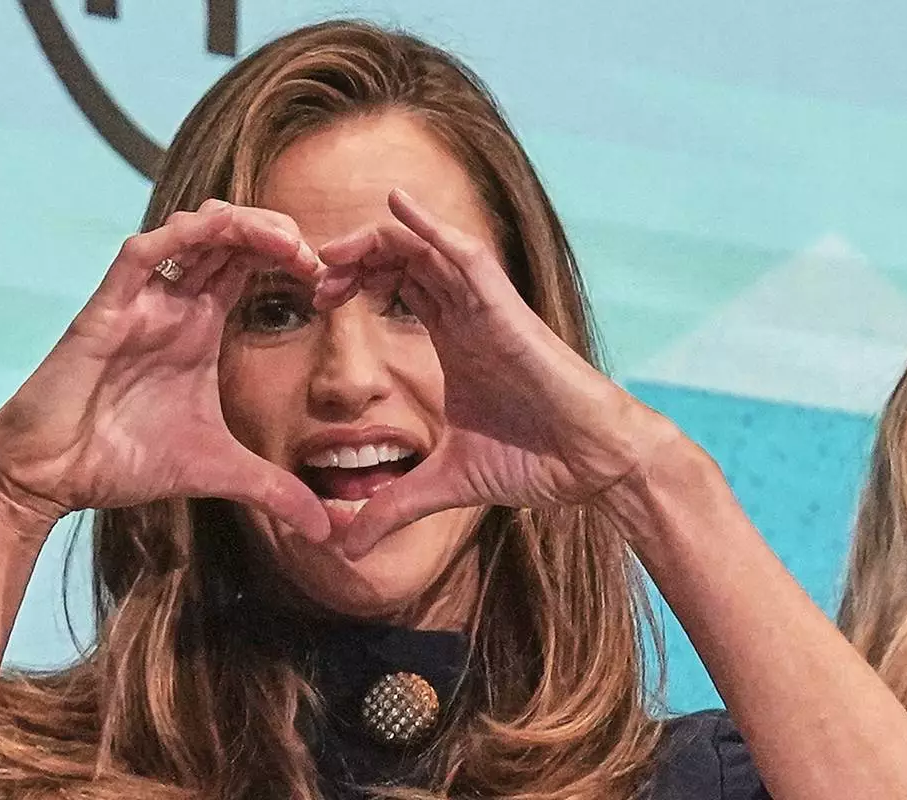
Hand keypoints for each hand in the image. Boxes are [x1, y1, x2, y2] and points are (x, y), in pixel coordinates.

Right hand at [0, 200, 330, 540]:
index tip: (334, 285)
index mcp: (199, 326)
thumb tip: (326, 532)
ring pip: (195, 229)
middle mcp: (174, 303)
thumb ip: (274, 492)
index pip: (251, 266)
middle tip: (321, 258)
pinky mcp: (107, 306)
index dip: (293, 261)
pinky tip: (226, 234)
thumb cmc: (120, 461)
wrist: (49, 476)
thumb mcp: (218, 472)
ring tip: (288, 247)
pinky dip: (186, 235)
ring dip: (244, 224)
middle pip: (232, 236)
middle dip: (280, 234)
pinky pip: (145, 251)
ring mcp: (141, 299)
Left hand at [316, 189, 665, 556]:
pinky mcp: (508, 311)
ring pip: (427, 248)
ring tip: (332, 251)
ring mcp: (488, 308)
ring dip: (377, 242)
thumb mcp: (443, 485)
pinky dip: (433, 227)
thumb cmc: (533, 462)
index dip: (352, 283)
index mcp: (453, 340)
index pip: (395, 288)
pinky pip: (467, 256)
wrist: (594, 466)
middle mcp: (467, 315)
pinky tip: (397, 204)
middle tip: (312, 279)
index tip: (314, 299)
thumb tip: (344, 547)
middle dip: (352, 260)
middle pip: (402, 260)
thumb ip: (393, 506)